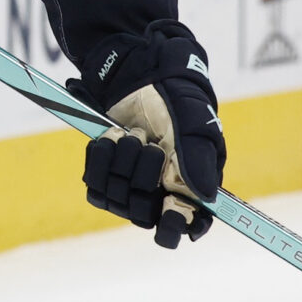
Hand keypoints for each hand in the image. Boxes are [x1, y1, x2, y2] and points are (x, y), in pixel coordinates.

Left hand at [77, 20, 224, 248]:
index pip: (186, 224)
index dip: (176, 226)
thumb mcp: (192, 124)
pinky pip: (95, 187)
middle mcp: (161, 190)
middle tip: (151, 146)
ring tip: (132, 134)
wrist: (136, 75)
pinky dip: (100, 160)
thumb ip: (199, 161)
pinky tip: (111, 138)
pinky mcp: (105, 175)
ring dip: (122, 162)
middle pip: (144, 214)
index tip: (169, 215)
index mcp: (190, 185)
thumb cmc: (174, 98)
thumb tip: (206, 197)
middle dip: (143, 177)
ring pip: (117, 201)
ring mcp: (131, 185)